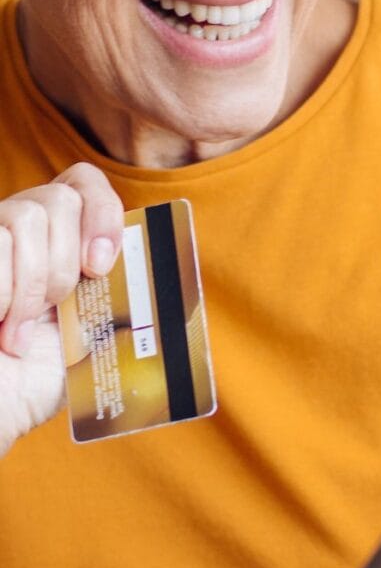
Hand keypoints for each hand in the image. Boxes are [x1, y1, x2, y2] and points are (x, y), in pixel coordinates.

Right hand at [0, 163, 122, 456]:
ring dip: (34, 280)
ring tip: (19, 327)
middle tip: (57, 305)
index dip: (102, 213)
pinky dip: (4, 290)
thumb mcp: (94, 343)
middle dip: (68, 258)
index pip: (84, 183)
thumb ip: (124, 307)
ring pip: (27, 215)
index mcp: (59, 241)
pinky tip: (0, 324)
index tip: (102, 266)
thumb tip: (177, 296)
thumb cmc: (33, 384)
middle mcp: (21, 231)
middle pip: (61, 198)